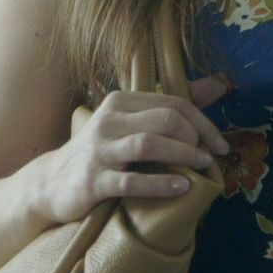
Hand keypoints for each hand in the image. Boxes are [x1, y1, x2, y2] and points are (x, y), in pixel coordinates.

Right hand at [31, 75, 230, 223]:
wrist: (52, 183)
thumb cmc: (100, 152)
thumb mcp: (130, 124)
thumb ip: (169, 107)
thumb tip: (218, 85)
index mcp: (120, 102)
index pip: (172, 103)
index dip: (203, 123)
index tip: (221, 145)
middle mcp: (108, 121)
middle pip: (164, 119)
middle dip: (195, 137)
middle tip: (210, 157)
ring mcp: (99, 151)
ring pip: (149, 144)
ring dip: (182, 155)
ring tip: (202, 167)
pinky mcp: (93, 181)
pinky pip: (132, 181)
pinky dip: (161, 184)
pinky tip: (182, 187)